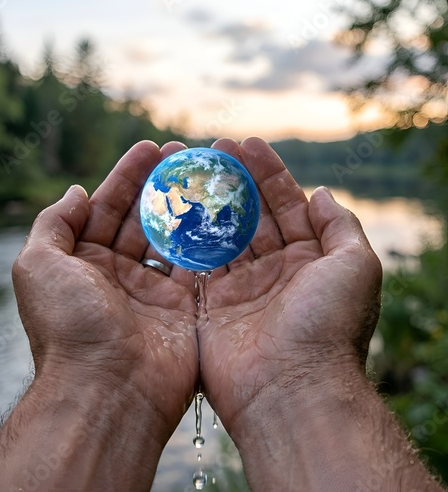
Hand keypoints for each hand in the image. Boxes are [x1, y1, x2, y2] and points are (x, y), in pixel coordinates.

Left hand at [13, 141, 198, 429]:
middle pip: (142, 219)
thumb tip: (75, 191)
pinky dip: (205, 240)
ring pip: (170, 238)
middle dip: (160, 185)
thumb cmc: (69, 325)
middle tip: (181, 155)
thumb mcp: (38, 265)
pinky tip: (218, 212)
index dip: (127, 177)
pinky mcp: (181, 308)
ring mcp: (151, 292)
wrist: (109, 390)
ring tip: (203, 176)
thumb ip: (54, 223)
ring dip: (185, 207)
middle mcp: (117, 275)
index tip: (149, 149)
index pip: (107, 208)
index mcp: (83, 263)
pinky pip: (195, 267)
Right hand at [198, 136, 381, 430]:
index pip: (285, 206)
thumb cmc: (329, 325)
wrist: (290, 388)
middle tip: (214, 149)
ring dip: (209, 203)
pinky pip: (198, 265)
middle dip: (234, 181)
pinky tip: (178, 208)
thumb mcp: (356, 266)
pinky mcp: (212, 307)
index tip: (247, 145)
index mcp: (308, 261)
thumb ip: (341, 226)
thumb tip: (322, 193)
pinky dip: (189, 237)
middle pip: (250, 216)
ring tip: (193, 170)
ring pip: (223, 235)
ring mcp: (241, 289)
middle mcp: (274, 272)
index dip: (268, 174)